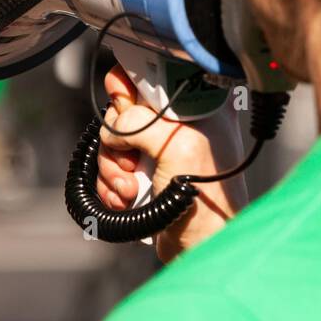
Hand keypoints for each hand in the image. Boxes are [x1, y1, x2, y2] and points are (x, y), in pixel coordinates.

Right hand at [96, 65, 246, 261]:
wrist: (201, 248)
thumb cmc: (209, 202)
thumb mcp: (179, 146)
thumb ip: (142, 122)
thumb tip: (116, 127)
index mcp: (200, 104)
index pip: (154, 71)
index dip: (132, 85)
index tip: (126, 103)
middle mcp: (180, 121)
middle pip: (124, 106)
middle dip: (119, 137)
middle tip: (133, 159)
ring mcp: (160, 148)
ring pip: (112, 138)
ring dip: (113, 167)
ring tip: (131, 189)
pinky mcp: (146, 171)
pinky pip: (110, 164)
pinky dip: (111, 183)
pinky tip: (126, 199)